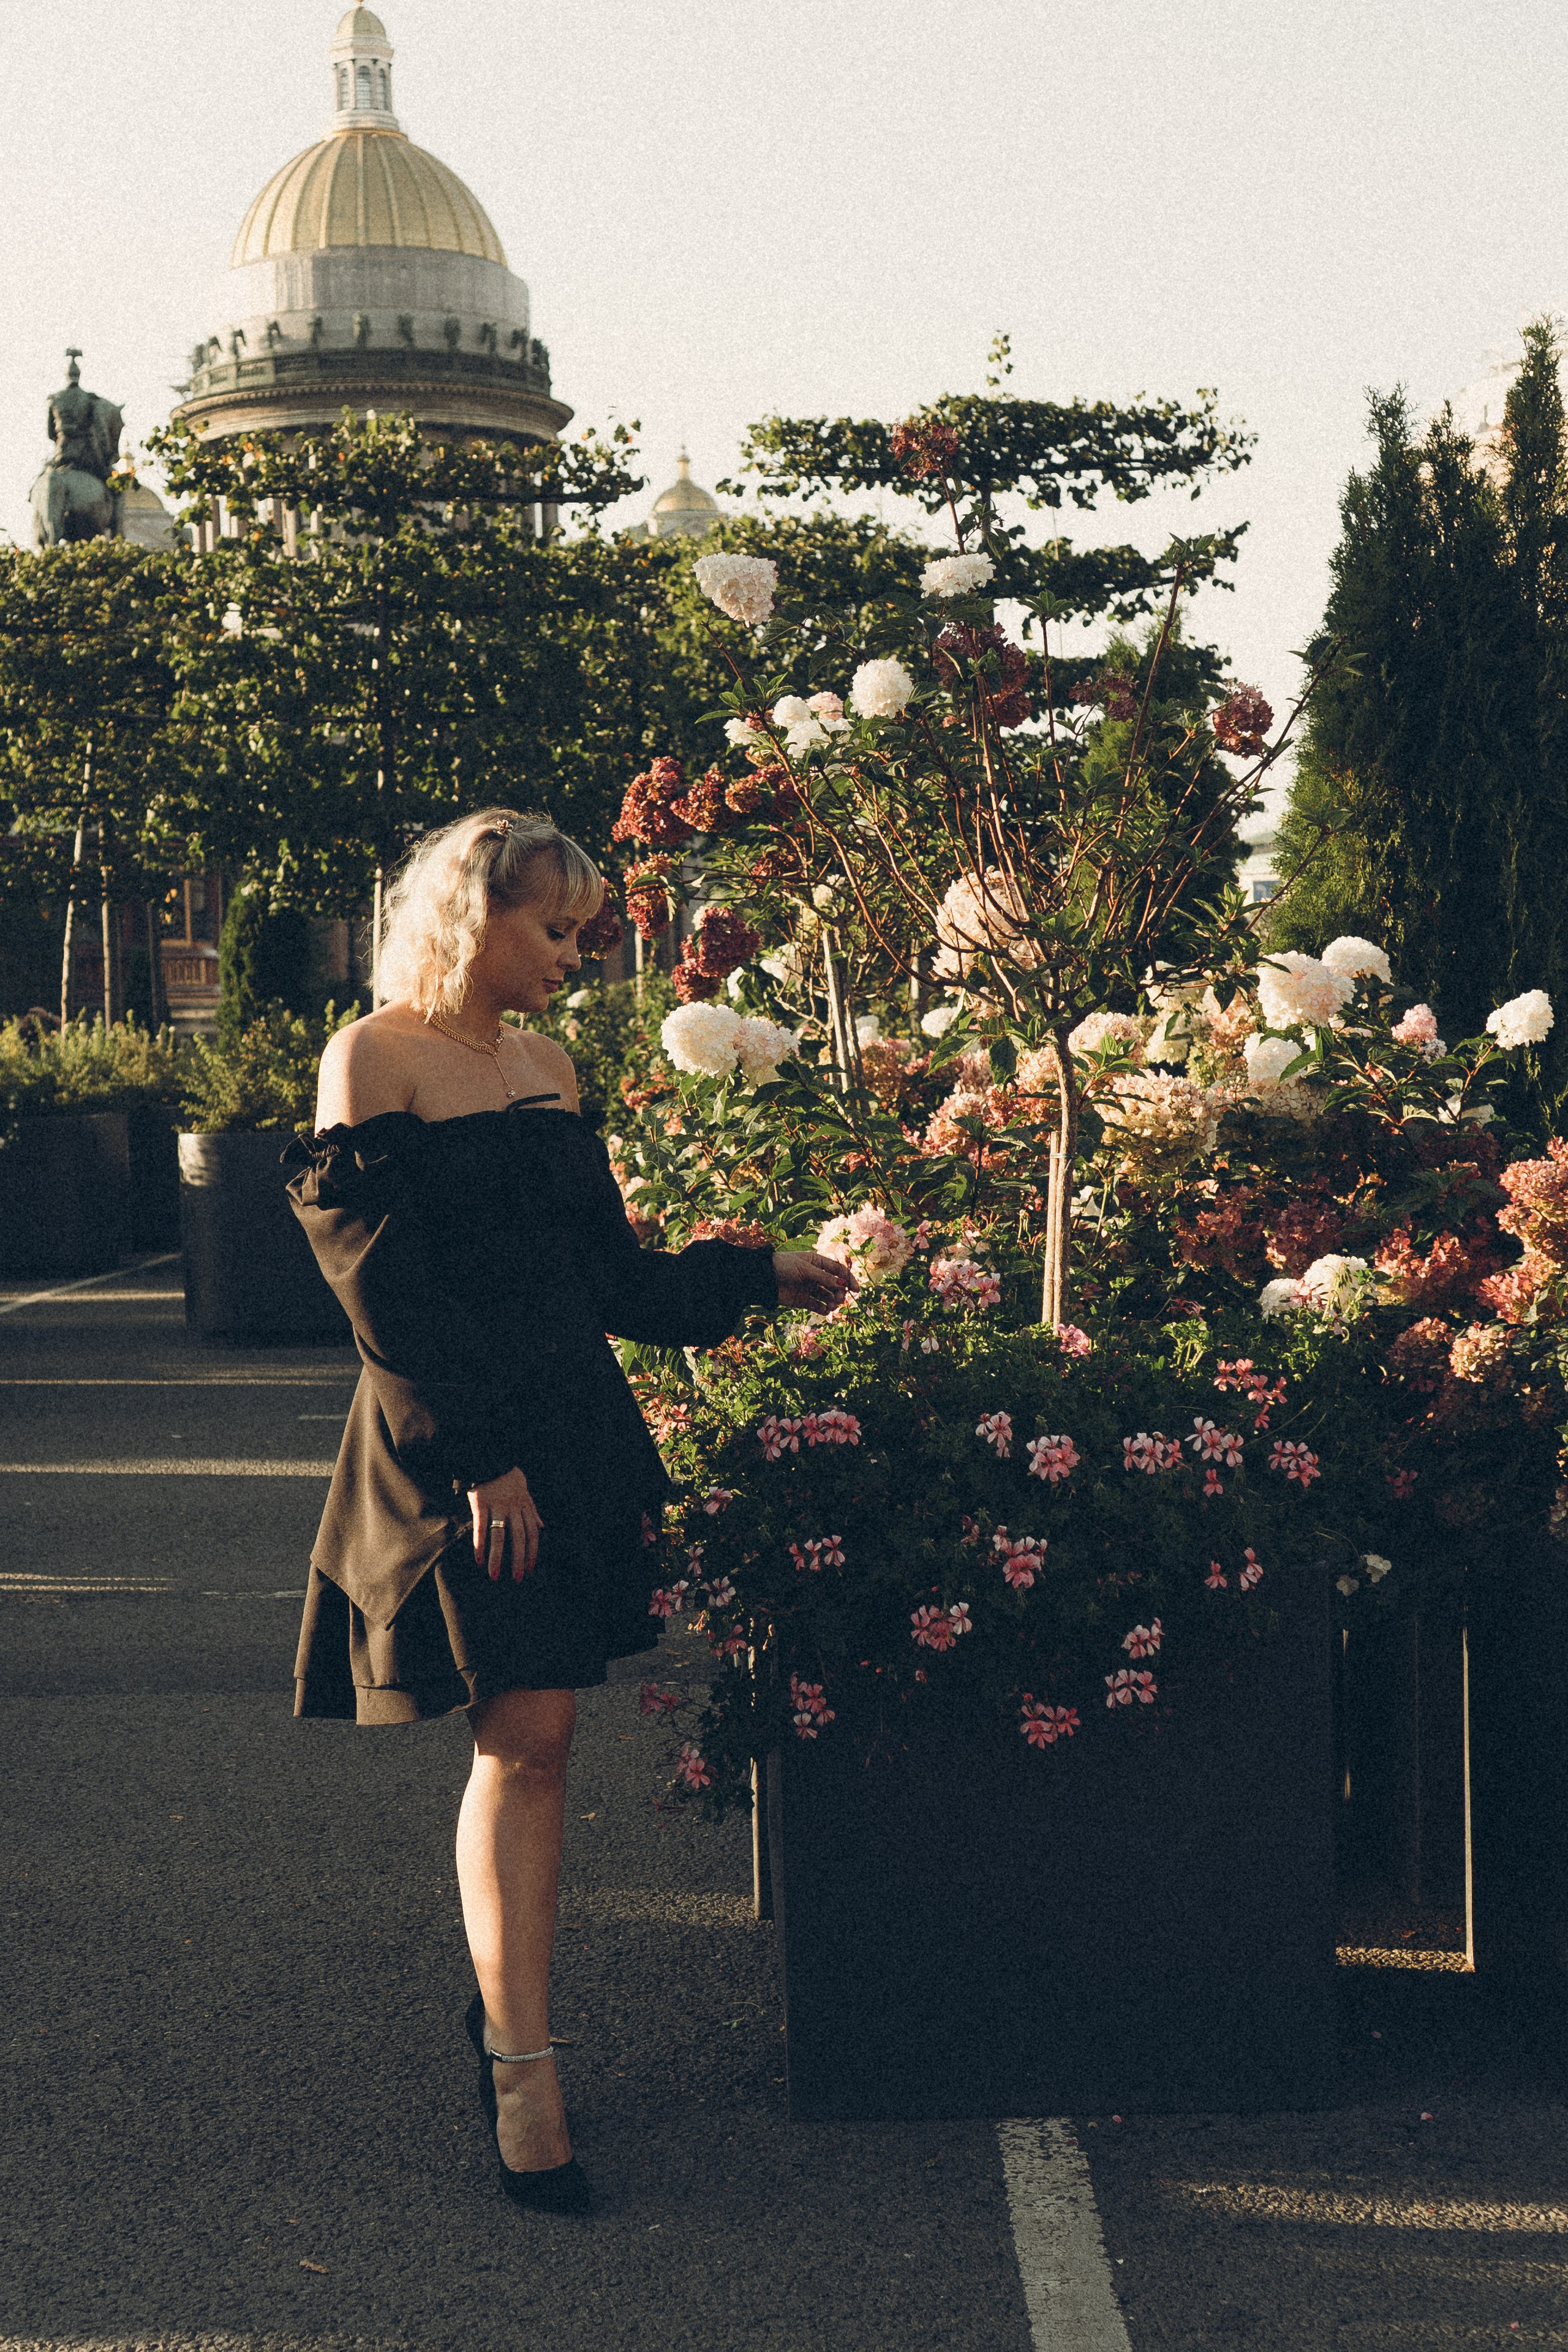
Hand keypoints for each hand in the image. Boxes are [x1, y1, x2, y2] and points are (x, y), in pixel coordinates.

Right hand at [468, 1466, 542, 1580]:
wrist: (491, 1459)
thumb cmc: (509, 1479)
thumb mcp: (525, 1493)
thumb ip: (533, 1511)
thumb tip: (542, 1526)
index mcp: (525, 1507)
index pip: (532, 1534)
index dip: (532, 1552)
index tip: (529, 1569)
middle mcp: (513, 1508)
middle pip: (518, 1538)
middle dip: (518, 1560)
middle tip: (516, 1578)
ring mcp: (497, 1506)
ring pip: (499, 1536)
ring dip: (497, 1558)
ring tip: (495, 1576)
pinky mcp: (480, 1504)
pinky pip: (481, 1527)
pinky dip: (479, 1545)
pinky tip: (479, 1560)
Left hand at [773, 1249, 856, 1313]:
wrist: (763, 1278)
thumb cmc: (784, 1266)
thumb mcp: (805, 1269)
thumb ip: (824, 1277)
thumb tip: (843, 1284)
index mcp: (817, 1262)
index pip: (837, 1271)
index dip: (848, 1280)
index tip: (856, 1290)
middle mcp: (815, 1275)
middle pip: (834, 1285)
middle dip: (840, 1292)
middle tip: (840, 1298)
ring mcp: (809, 1288)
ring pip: (827, 1296)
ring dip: (832, 1301)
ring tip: (832, 1306)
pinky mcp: (802, 1300)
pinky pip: (817, 1306)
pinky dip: (823, 1309)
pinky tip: (825, 1311)